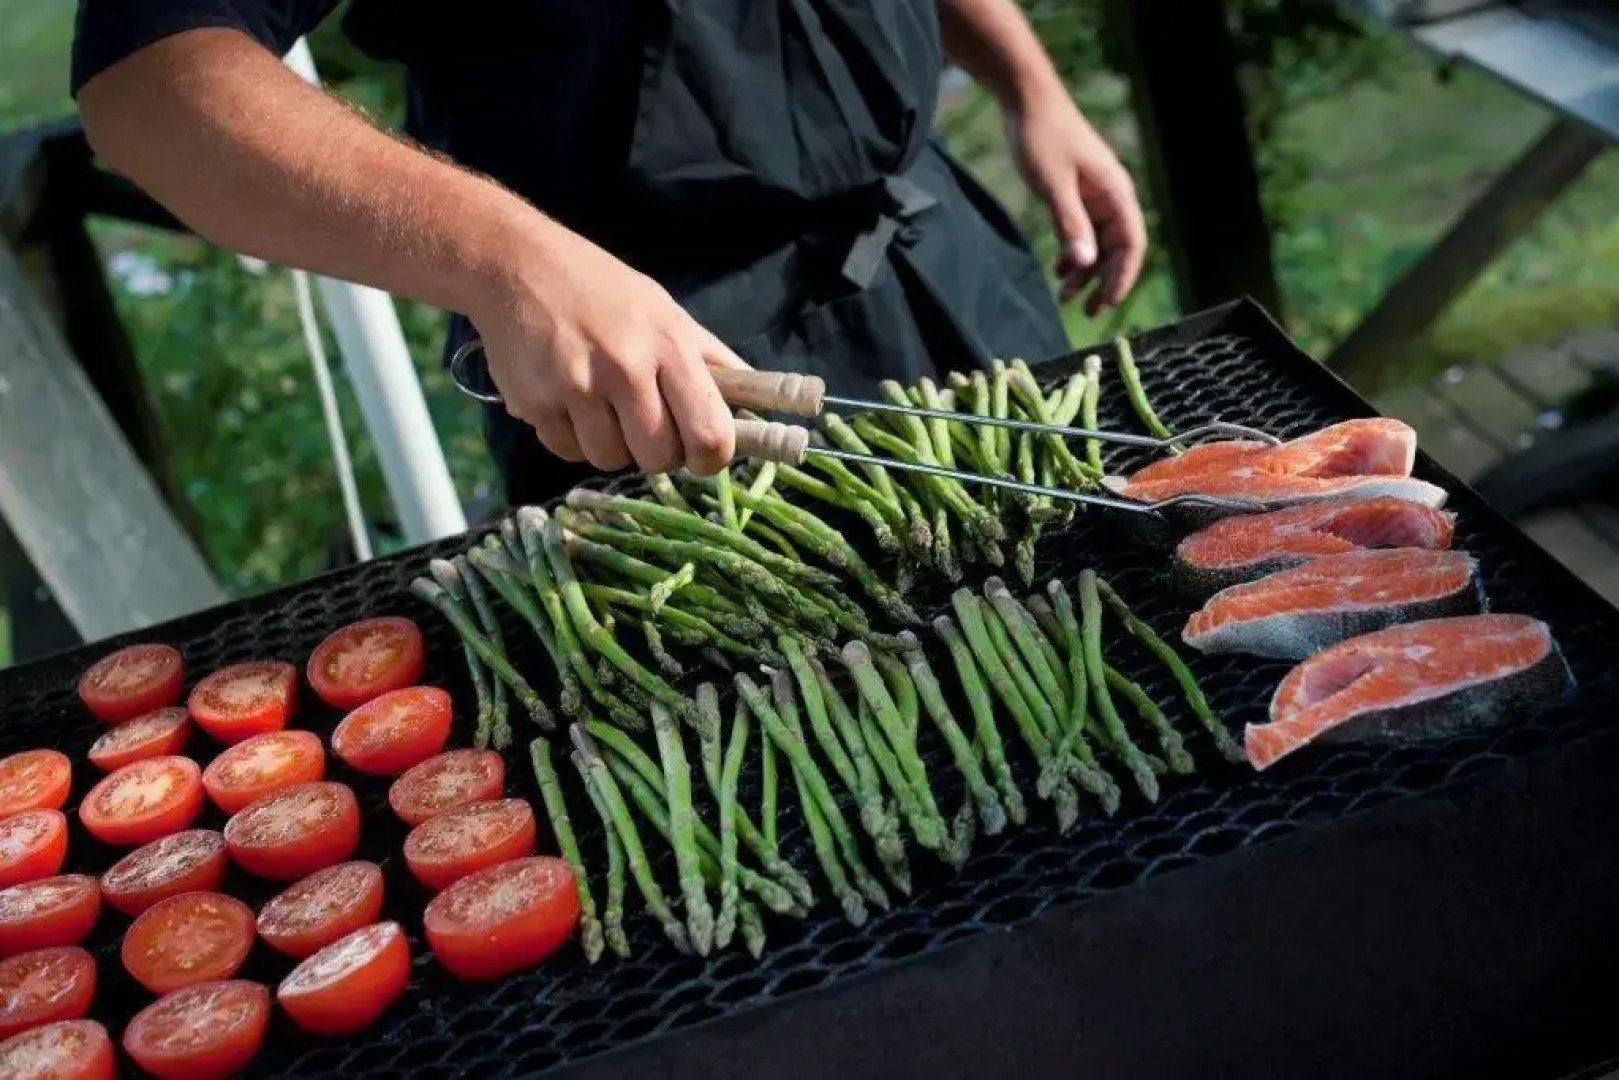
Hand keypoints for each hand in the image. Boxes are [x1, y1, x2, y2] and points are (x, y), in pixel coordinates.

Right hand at [472, 220, 744, 475]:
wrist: (516, 264)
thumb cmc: (601, 289)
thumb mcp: (665, 311)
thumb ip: (710, 359)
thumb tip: (758, 400)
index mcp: (669, 346)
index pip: (709, 433)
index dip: (710, 457)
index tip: (701, 455)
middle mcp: (625, 369)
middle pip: (659, 458)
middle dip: (658, 453)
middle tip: (646, 427)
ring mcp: (576, 388)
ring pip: (611, 460)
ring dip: (612, 446)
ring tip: (602, 407)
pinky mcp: (535, 403)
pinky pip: (567, 452)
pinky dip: (572, 439)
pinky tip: (568, 403)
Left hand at [1006, 89, 1146, 316]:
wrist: (1028, 99)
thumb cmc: (1042, 138)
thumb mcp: (1053, 186)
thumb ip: (1070, 226)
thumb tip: (1085, 265)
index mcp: (1116, 192)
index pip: (1132, 244)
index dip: (1123, 277)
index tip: (1107, 304)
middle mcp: (1112, 195)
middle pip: (1118, 248)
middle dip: (1104, 281)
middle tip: (1087, 312)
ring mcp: (1096, 194)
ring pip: (1099, 242)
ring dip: (1085, 271)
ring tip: (1064, 296)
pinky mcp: (1079, 192)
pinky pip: (1084, 230)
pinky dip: (1073, 252)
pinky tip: (1059, 270)